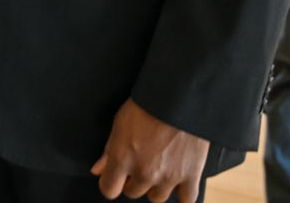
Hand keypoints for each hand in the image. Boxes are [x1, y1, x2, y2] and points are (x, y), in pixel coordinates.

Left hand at [91, 100, 207, 199]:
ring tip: (160, 168)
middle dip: (135, 180)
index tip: (116, 177)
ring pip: (157, 197)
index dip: (111, 183)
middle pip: (134, 192)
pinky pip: (187, 200)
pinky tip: (180, 184)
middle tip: (141, 163)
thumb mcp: (120, 123)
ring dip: (156, 186)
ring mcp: (169, 177)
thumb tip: (98, 170)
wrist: (179, 96)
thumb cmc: (147, 105)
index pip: (109, 189)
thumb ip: (109, 151)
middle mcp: (144, 173)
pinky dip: (184, 195)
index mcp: (123, 159)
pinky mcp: (191, 175)